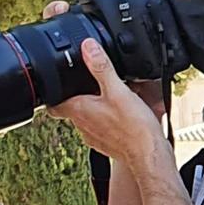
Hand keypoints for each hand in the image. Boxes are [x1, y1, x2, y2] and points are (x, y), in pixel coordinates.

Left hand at [50, 35, 167, 165]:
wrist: (151, 156)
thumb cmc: (135, 128)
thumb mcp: (118, 90)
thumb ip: (102, 67)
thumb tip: (88, 47)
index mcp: (79, 110)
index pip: (53, 104)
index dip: (52, 94)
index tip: (56, 87)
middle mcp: (83, 126)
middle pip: (71, 111)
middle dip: (78, 100)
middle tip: (90, 90)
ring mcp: (95, 138)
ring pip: (87, 121)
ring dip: (94, 112)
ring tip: (110, 104)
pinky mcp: (108, 147)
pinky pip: (102, 132)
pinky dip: (108, 125)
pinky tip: (122, 120)